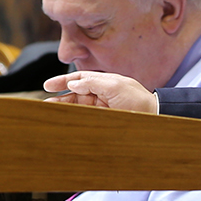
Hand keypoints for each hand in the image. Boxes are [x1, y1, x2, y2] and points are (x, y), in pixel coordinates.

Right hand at [43, 70, 158, 113]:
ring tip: (51, 114)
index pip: (79, 79)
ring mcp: (102, 108)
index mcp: (104, 82)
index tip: (48, 86)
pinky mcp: (103, 120)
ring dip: (65, 110)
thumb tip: (73, 82)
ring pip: (78, 107)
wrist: (154, 117)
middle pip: (75, 94)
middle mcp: (101, 94)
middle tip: (45, 104)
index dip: (63, 81)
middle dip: (60, 98)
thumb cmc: (137, 100)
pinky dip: (74, 119)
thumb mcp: (115, 86)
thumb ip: (92, 82)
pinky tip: (66, 121)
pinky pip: (85, 118)